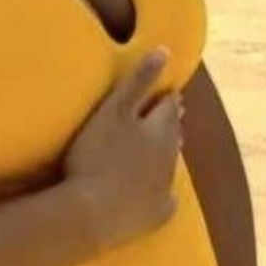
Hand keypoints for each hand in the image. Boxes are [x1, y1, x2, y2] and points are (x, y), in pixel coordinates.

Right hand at [63, 48, 182, 252]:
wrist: (92, 212)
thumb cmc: (98, 154)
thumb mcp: (115, 110)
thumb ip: (139, 81)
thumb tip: (164, 51)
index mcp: (161, 129)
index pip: (168, 106)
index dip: (166, 96)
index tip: (167, 91)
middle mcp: (169, 157)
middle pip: (173, 135)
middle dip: (171, 123)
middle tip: (170, 114)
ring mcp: (165, 188)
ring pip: (171, 164)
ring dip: (168, 153)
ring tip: (164, 146)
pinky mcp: (157, 215)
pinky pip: (166, 199)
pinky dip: (163, 190)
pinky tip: (162, 192)